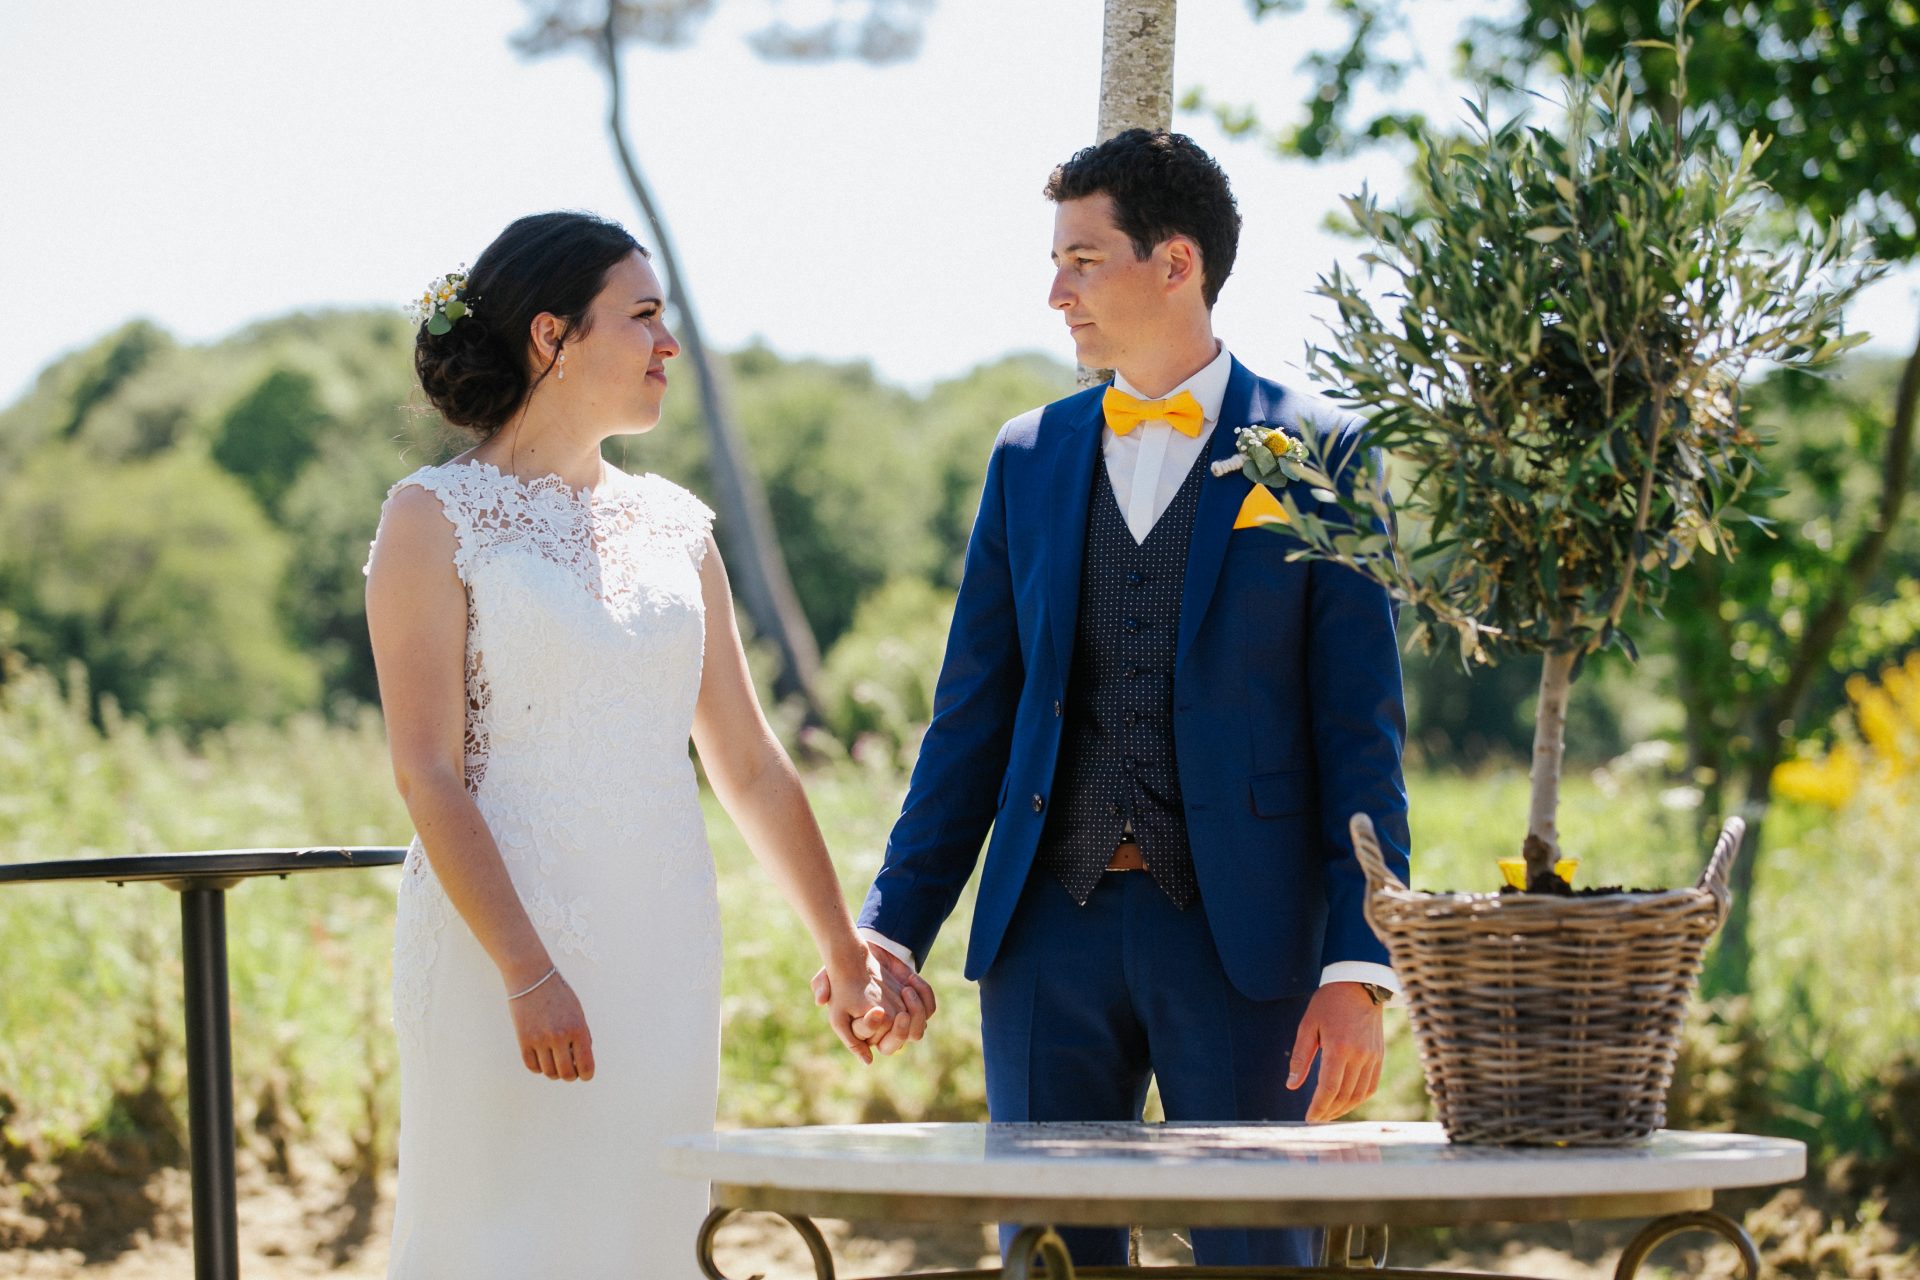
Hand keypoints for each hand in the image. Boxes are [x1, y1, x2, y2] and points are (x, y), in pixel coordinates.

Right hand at [507, 971, 594, 1081]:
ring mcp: (540, 1039)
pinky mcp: (523, 1040)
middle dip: (570, 1076)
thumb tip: (582, 1060)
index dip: (587, 1074)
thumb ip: (582, 1035)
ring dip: (554, 1072)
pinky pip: (532, 1066)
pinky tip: (542, 1059)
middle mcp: (559, 1036)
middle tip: (570, 1071)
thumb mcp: (578, 1012)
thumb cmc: (558, 994)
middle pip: (566, 1074)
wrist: (532, 977)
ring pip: (549, 1072)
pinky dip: (538, 1067)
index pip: (586, 1065)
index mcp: (578, 1028)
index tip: (585, 1075)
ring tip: (555, 1063)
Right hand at [812, 942, 937, 1058]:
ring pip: (917, 1030)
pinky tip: (910, 978)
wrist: (867, 952)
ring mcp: (903, 1017)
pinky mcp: (917, 1003)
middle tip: (901, 1013)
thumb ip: (821, 985)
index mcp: (864, 1031)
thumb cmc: (846, 969)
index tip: (877, 1010)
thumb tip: (819, 1001)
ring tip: (907, 989)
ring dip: (917, 1013)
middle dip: (901, 1031)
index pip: (874, 1041)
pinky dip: (924, 995)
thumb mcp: (828, 975)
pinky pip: (929, 1008)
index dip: (874, 1029)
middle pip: (897, 1044)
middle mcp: (885, 1030)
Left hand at [1287, 981, 1382, 1121]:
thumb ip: (1301, 1058)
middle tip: (1316, 1120)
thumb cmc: (1328, 1003)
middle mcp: (1359, 1055)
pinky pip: (1371, 1086)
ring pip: (1359, 1095)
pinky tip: (1346, 1103)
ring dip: (1343, 1109)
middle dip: (1328, 1112)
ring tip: (1328, 1115)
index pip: (1328, 1088)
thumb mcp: (1307, 1026)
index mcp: (1339, 1047)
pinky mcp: (1379, 1056)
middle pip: (1344, 1095)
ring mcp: (1372, 1057)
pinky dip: (1358, 1099)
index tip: (1308, 1118)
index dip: (1318, 1107)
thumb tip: (1291, 1085)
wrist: (1359, 985)